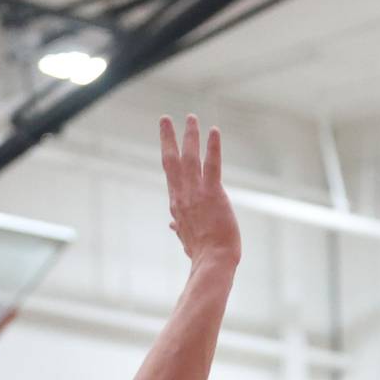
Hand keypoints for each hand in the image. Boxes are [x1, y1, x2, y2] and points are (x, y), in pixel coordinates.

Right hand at [159, 114, 240, 268]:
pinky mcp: (213, 194)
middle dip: (168, 138)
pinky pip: (212, 165)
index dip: (168, 156)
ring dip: (190, 135)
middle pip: (171, 160)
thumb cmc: (203, 253)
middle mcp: (182, 195)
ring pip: (189, 158)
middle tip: (166, 118)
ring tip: (191, 117)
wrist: (213, 262)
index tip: (167, 142)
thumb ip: (179, 227)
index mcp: (177, 205)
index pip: (171, 175)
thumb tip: (172, 224)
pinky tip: (214, 131)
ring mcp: (196, 193)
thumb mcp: (186, 239)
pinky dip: (212, 146)